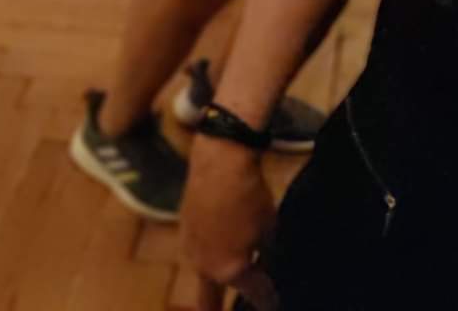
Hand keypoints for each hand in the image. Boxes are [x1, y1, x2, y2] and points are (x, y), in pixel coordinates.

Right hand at [181, 140, 275, 302]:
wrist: (219, 162)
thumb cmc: (250, 196)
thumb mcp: (268, 227)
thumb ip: (266, 254)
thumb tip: (266, 266)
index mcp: (229, 271)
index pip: (255, 294)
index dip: (268, 301)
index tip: (274, 304)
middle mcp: (205, 268)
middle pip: (210, 302)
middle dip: (218, 310)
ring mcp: (190, 250)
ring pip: (205, 276)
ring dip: (216, 280)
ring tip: (228, 278)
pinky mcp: (183, 231)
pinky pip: (200, 252)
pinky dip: (210, 255)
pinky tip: (219, 246)